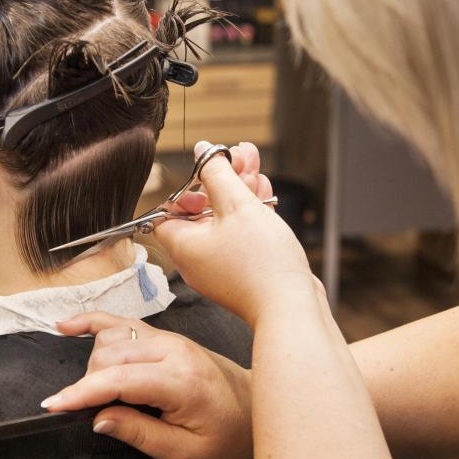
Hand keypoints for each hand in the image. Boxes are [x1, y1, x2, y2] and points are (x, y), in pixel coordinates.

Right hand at [42, 312, 252, 458]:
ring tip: (100, 394)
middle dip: (89, 385)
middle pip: (109, 356)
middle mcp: (173, 350)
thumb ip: (140, 434)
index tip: (53, 406)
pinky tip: (67, 326)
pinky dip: (91, 322)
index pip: (119, 379)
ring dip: (93, 365)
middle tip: (95, 415)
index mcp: (181, 381)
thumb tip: (98, 418)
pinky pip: (120, 321)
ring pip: (110, 339)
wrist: (257, 409)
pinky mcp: (163, 335)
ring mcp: (167, 338)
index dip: (81, 393)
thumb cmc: (227, 434)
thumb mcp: (186, 452)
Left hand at [156, 142, 320, 326]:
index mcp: (183, 245)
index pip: (166, 212)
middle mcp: (197, 258)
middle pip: (201, 210)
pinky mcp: (243, 269)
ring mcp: (221, 266)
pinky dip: (250, 211)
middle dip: (220, 178)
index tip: (205, 174)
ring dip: (239, 189)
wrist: (292, 307)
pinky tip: (263, 189)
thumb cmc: (261, 263)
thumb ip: (217, 174)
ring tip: (253, 162)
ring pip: (225, 219)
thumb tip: (202, 151)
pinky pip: (240, 234)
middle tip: (237, 156)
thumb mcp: (236, 205)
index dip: (185, 188)